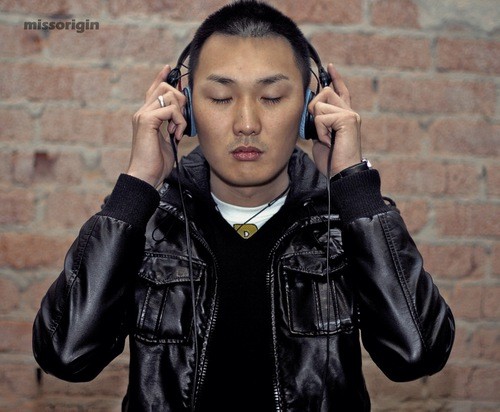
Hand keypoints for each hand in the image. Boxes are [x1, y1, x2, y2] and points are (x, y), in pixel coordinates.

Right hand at [126, 65, 187, 187]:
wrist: (146, 176)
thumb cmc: (156, 163)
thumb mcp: (168, 141)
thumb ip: (172, 126)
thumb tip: (182, 118)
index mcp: (146, 116)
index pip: (153, 90)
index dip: (162, 78)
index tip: (169, 68)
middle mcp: (142, 112)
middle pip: (164, 88)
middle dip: (180, 100)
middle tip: (182, 122)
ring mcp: (143, 115)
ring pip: (168, 96)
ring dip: (181, 113)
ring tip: (178, 131)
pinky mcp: (147, 121)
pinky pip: (170, 109)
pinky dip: (179, 121)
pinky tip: (176, 134)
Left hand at [309, 63, 361, 176]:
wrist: (342, 173)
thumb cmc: (331, 160)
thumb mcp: (320, 137)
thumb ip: (318, 122)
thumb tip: (310, 110)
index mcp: (344, 116)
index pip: (340, 91)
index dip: (335, 78)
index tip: (330, 66)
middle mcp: (349, 112)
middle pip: (324, 93)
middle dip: (313, 109)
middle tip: (319, 130)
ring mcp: (350, 114)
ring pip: (320, 104)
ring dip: (317, 124)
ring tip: (326, 139)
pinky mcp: (348, 119)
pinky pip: (322, 116)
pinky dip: (320, 130)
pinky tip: (328, 141)